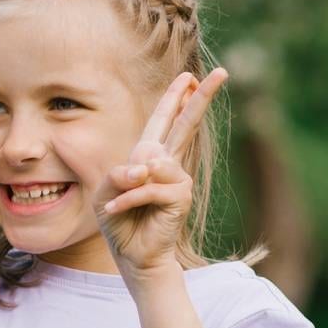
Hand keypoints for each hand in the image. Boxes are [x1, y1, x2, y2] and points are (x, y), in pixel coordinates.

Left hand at [95, 68, 226, 281]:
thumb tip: (147, 167)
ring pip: (154, 164)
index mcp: (150, 157)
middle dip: (200, 97)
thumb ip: (119, 174)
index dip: (175, 98)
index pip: (164, 122)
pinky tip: (117, 211)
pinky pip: (150, 188)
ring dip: (128, 186)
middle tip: (222, 72)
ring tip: (117, 203)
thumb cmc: (119, 222)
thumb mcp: (106, 193)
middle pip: (186, 124)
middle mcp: (168, 165)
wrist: (132, 255)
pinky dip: (130, 199)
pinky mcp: (181, 197)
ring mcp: (178, 180)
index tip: (189, 76)